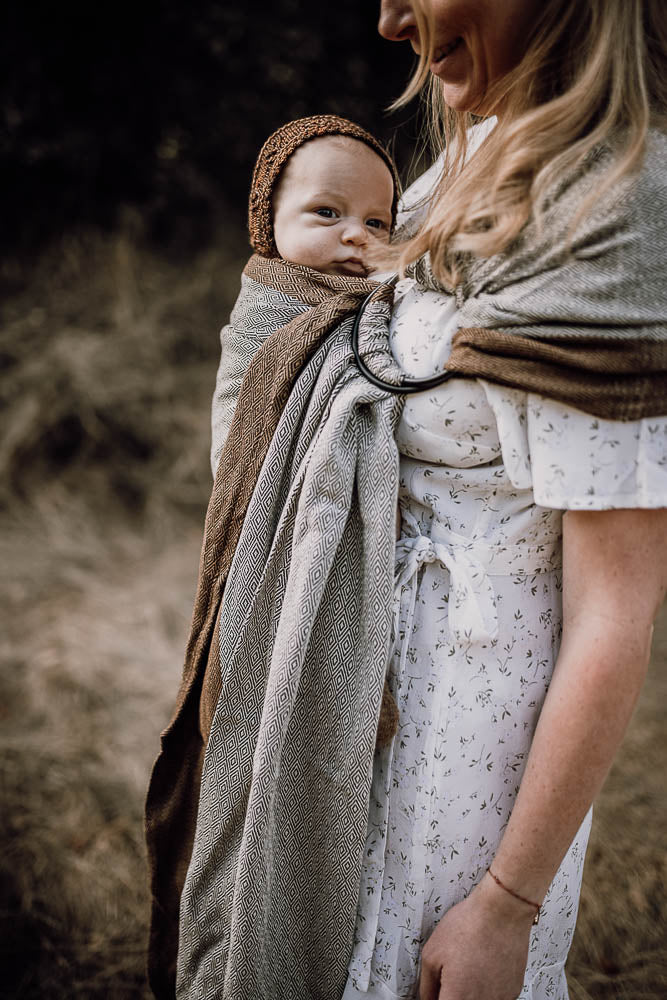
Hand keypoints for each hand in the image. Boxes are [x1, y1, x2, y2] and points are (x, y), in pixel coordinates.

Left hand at [418, 873, 534, 999]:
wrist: (502, 909)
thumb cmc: (470, 924)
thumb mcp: (431, 953)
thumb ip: (427, 985)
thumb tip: (427, 997)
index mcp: (458, 998)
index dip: (436, 998)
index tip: (436, 992)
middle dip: (451, 993)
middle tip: (449, 977)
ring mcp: (501, 998)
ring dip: (469, 991)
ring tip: (468, 966)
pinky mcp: (513, 990)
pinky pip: (494, 996)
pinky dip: (486, 987)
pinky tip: (482, 966)